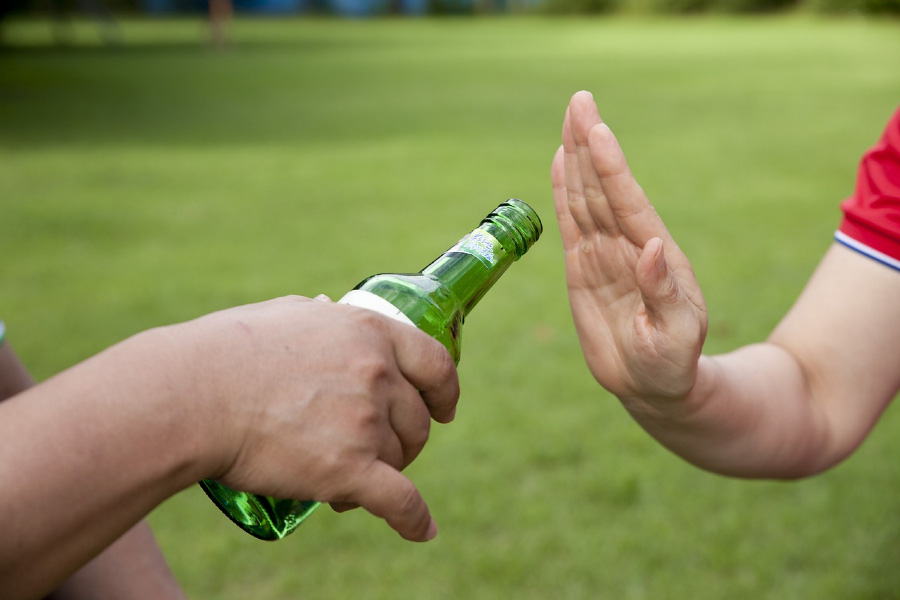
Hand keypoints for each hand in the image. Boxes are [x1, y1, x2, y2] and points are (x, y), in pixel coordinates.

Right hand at [175, 295, 458, 540]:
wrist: (192, 395)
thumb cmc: (228, 351)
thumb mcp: (289, 314)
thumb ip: (324, 318)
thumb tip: (329, 310)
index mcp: (370, 333)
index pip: (435, 364)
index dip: (445, 392)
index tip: (444, 409)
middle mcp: (377, 374)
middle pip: (416, 421)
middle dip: (400, 441)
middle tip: (369, 452)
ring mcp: (365, 422)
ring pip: (400, 460)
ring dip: (382, 473)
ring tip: (342, 480)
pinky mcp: (348, 469)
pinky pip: (399, 502)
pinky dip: (414, 520)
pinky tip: (420, 530)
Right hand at [551, 91, 707, 407]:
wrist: (655, 384)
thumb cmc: (672, 362)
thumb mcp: (677, 335)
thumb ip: (663, 293)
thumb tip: (650, 247)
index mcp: (653, 256)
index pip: (627, 203)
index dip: (610, 167)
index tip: (597, 130)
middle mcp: (627, 245)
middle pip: (603, 187)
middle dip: (590, 144)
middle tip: (579, 100)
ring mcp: (604, 254)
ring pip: (585, 198)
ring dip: (576, 158)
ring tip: (570, 119)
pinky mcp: (583, 268)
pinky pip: (571, 224)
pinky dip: (563, 191)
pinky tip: (560, 162)